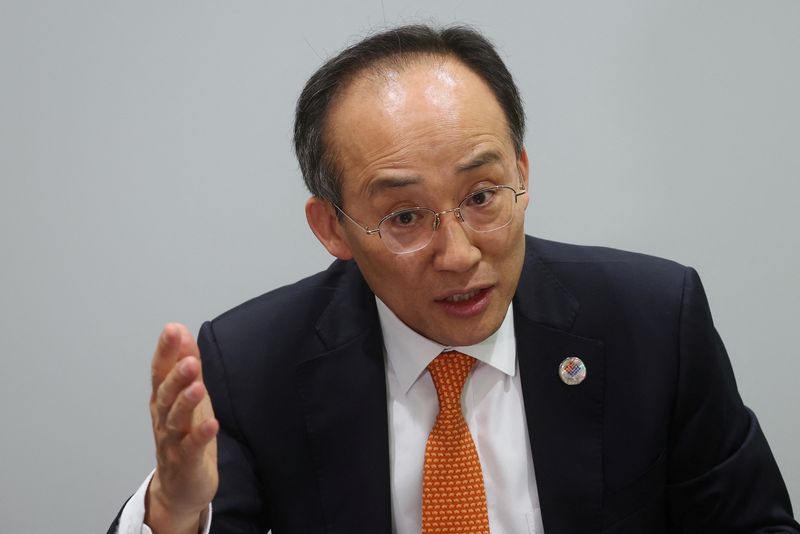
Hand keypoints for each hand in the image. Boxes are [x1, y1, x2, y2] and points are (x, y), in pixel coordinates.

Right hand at [145, 323, 219, 533]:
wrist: (180, 487)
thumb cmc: (184, 434)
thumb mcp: (187, 394)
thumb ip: (184, 363)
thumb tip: (180, 329)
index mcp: (163, 399)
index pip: (160, 372)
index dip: (165, 351)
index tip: (172, 329)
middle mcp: (163, 418)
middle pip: (165, 394)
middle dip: (175, 376)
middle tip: (188, 360)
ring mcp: (172, 441)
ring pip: (175, 419)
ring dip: (186, 401)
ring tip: (198, 385)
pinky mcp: (186, 461)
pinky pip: (192, 447)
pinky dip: (201, 435)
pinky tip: (212, 423)